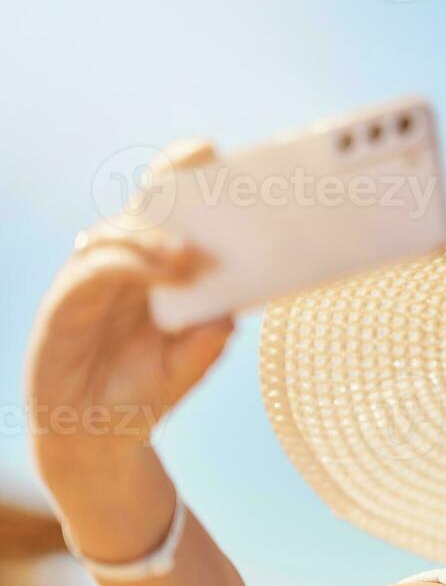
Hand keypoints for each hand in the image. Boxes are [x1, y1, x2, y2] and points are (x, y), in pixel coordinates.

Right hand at [24, 139, 230, 473]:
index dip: (182, 174)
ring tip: (185, 250)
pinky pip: (94, 271)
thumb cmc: (148, 388)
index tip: (213, 151)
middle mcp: (122, 264)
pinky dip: (126, 264)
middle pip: (141, 208)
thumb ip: (214, 328)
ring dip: (152, 233)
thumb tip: (238, 301)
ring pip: (117, 233)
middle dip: (169, 183)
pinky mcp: (67, 303)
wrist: (100, 434)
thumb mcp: (194, 360)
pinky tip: (156, 270)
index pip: (165, 210)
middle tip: (202, 167)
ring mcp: (91, 280)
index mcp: (153, 267)